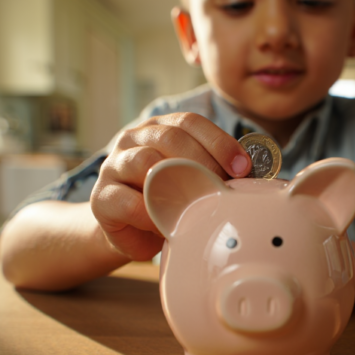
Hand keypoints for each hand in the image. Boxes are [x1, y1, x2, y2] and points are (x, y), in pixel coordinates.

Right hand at [90, 112, 251, 260]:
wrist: (128, 232)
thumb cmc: (165, 201)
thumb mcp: (190, 181)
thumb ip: (212, 171)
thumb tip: (252, 178)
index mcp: (159, 129)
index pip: (189, 122)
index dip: (219, 141)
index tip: (243, 167)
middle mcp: (133, 139)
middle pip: (170, 138)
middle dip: (204, 162)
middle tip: (223, 188)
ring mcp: (114, 166)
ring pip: (146, 162)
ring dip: (177, 185)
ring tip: (198, 206)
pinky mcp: (101, 197)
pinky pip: (129, 201)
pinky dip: (152, 214)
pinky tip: (167, 224)